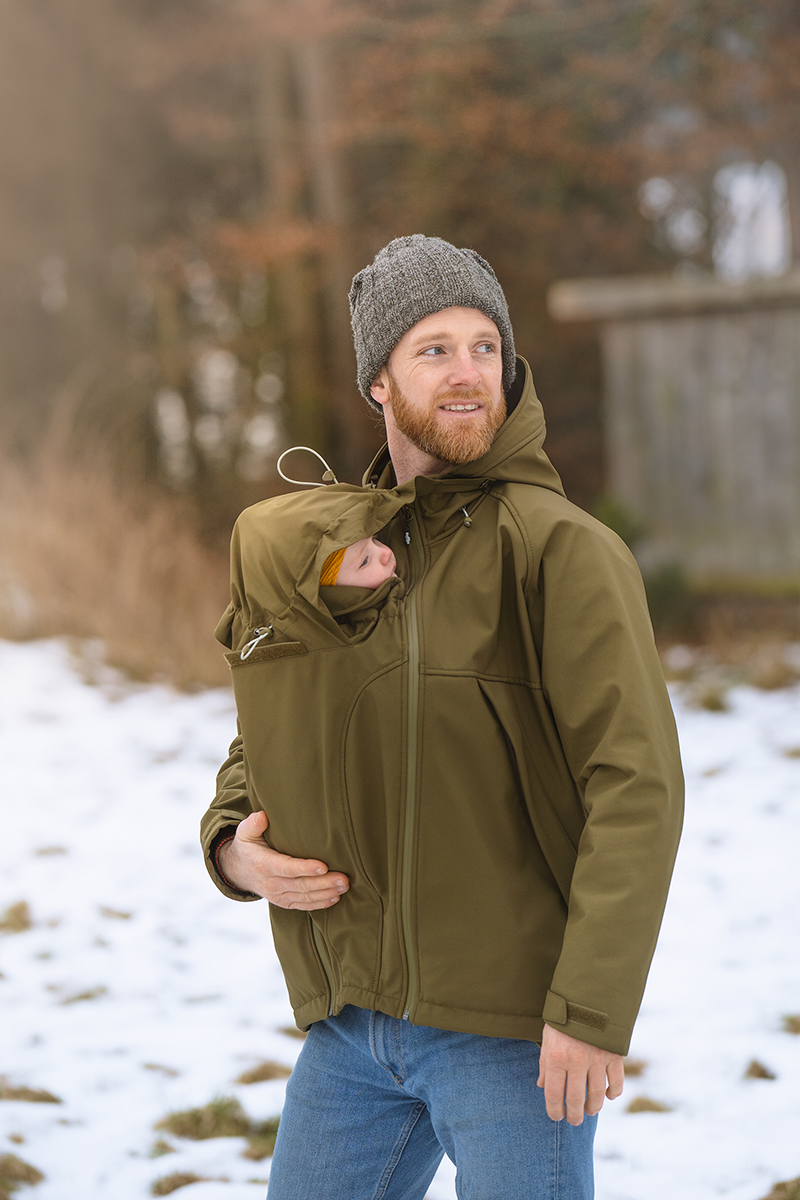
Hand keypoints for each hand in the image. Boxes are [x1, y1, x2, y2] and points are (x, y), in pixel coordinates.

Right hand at [218, 810, 349, 909]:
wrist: (238, 871)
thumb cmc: (248, 848)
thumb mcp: (245, 833)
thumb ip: (253, 824)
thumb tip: (262, 816)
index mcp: (263, 864)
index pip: (286, 868)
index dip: (305, 868)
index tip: (323, 866)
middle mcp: (271, 883)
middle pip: (300, 885)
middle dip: (324, 883)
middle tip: (343, 878)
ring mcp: (278, 895)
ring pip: (305, 897)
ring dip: (326, 893)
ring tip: (344, 887)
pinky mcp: (284, 902)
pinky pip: (303, 905)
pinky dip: (320, 903)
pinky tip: (335, 897)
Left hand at [537, 1023, 623, 1125]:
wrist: (588, 993)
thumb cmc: (563, 1016)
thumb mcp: (547, 1036)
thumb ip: (544, 1062)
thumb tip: (542, 1086)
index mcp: (556, 1056)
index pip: (553, 1093)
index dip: (554, 1110)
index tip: (556, 1116)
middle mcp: (576, 1060)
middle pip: (575, 1099)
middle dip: (574, 1115)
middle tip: (574, 1121)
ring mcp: (597, 1058)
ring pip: (596, 1094)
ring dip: (593, 1108)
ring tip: (589, 1111)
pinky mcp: (613, 1054)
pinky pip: (616, 1081)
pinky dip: (613, 1092)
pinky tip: (608, 1096)